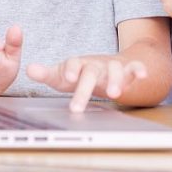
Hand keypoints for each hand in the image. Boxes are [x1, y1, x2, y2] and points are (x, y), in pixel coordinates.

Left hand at [26, 55, 147, 111]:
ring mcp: (110, 66)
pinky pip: (133, 67)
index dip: (70, 69)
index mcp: (77, 64)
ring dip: (115, 80)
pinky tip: (142, 76)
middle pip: (90, 72)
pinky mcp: (126, 70)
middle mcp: (94, 64)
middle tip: (77, 108)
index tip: (68, 77)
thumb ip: (47, 74)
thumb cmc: (79, 73)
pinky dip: (138, 70)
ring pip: (114, 69)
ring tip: (114, 94)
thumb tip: (29, 69)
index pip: (72, 63)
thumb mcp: (62, 75)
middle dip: (85, 89)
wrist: (104, 65)